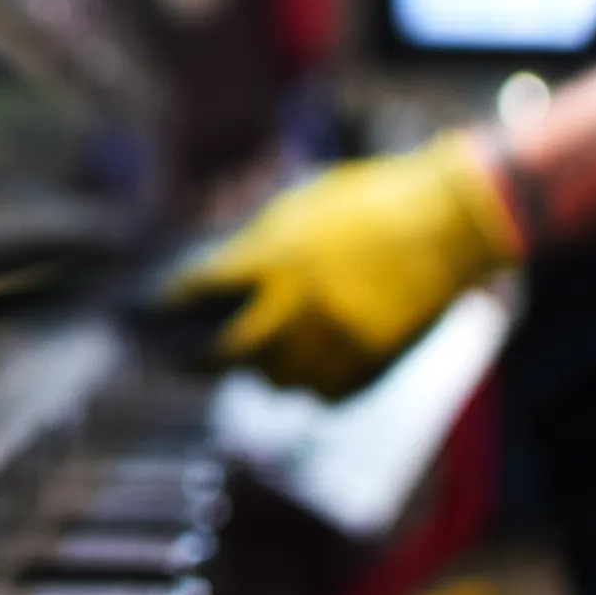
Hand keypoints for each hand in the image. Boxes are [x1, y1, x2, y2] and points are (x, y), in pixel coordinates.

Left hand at [162, 132, 521, 399]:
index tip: (144, 314)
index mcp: (276, 257)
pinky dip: (311, 382)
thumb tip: (214, 279)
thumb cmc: (369, 202)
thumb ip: (256, 247)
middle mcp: (298, 306)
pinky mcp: (370, 365)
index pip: (199, 290)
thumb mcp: (299, 208)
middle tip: (171, 362)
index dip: (165, 305)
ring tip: (259, 354)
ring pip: (273, 380)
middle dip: (190, 360)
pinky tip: (309, 363)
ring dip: (260, 370)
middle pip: (224, 353)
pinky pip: (322, 393)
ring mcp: (335, 341)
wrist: (450, 221)